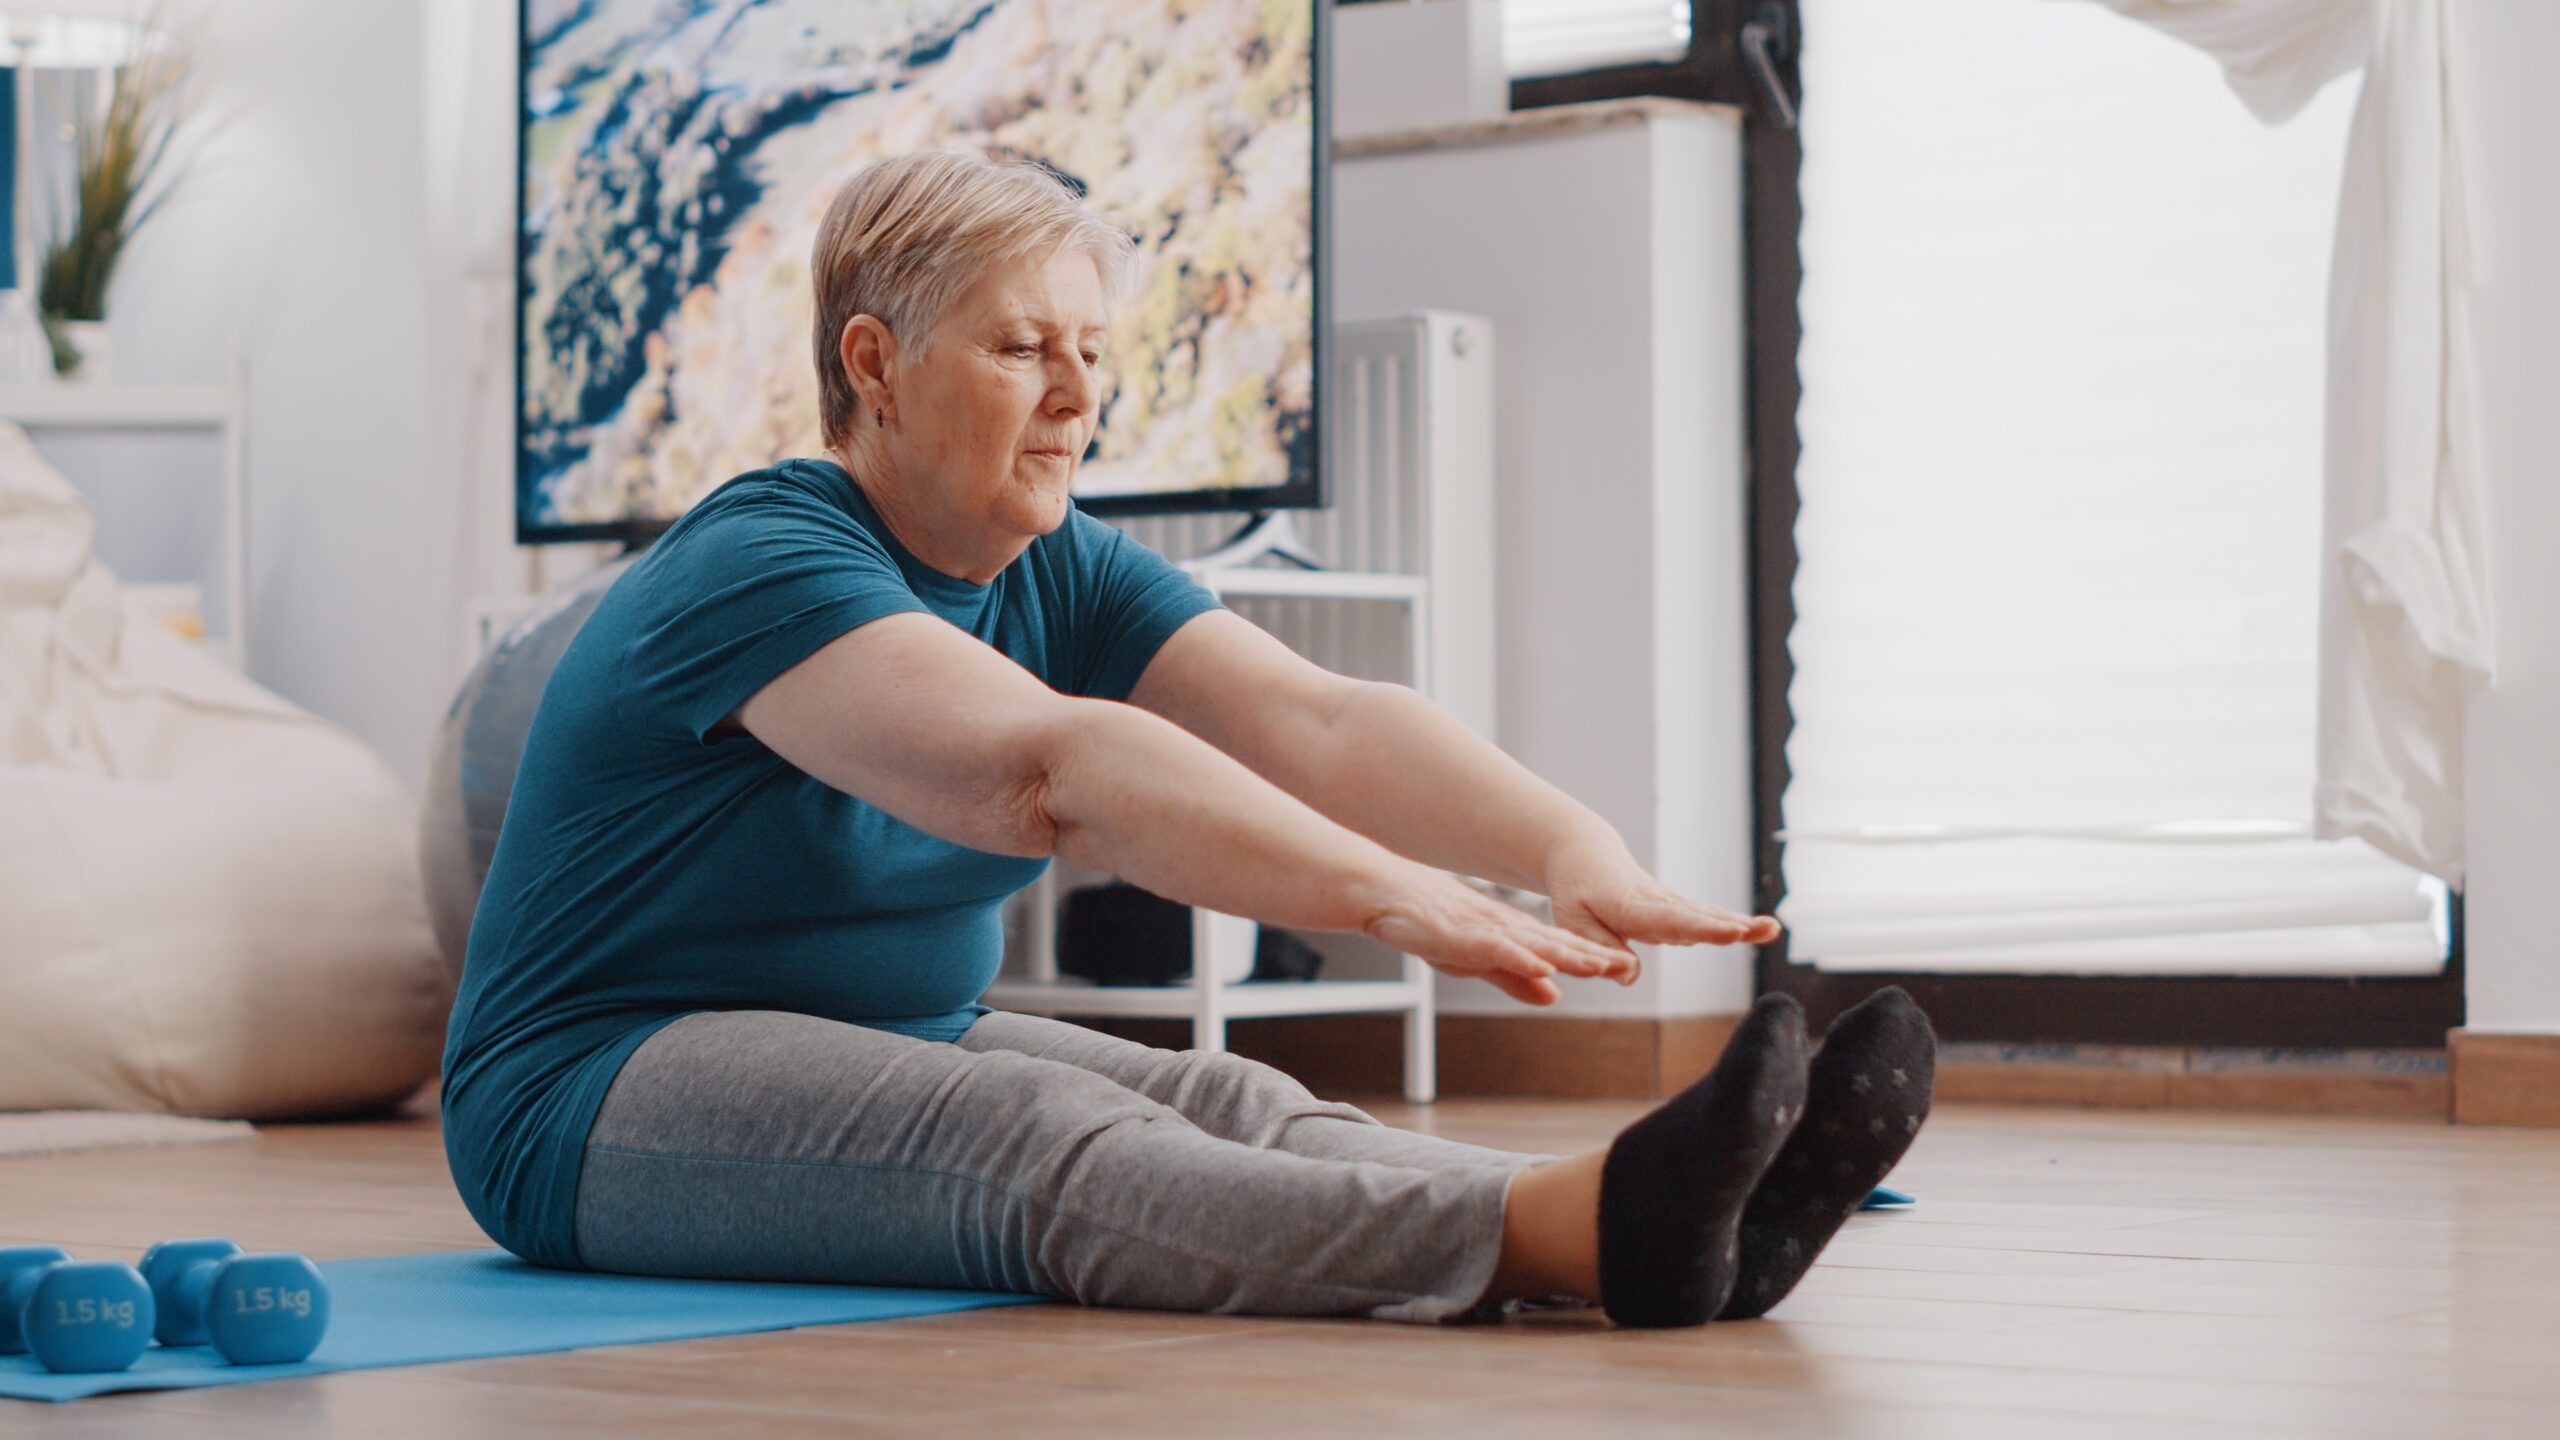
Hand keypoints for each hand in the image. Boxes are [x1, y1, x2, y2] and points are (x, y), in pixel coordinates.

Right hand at [1361, 864, 1637, 1005]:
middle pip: (1551, 943)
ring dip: (1563, 955)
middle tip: (1625, 965)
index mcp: (1508, 932)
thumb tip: (1554, 995)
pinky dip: (1516, 957)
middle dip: (1588, 955)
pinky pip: (1490, 947)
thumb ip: (1514, 977)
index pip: (1555, 947)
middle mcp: (1500, 927)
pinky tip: (1538, 966)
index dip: (1589, 956)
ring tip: (1595, 964)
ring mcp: (1478, 928)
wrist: (1381, 893)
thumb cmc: (1425, 925)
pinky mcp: (1454, 933)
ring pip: (1528, 944)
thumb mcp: (1476, 959)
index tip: (1623, 965)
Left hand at [1540, 837, 1782, 986]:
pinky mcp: (1676, 907)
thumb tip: (1629, 977)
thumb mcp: (1573, 920)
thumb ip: (1602, 947)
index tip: (1731, 932)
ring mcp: (1669, 902)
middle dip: (1729, 925)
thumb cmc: (1576, 892)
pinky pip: (1706, 916)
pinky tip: (1760, 931)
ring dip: (1741, 923)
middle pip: (1696, 916)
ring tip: (1771, 929)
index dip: (1700, 927)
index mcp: (1627, 904)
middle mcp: (1654, 901)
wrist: (1586, 855)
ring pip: (1707, 914)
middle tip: (1764, 929)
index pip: (1666, 919)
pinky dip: (1733, 922)